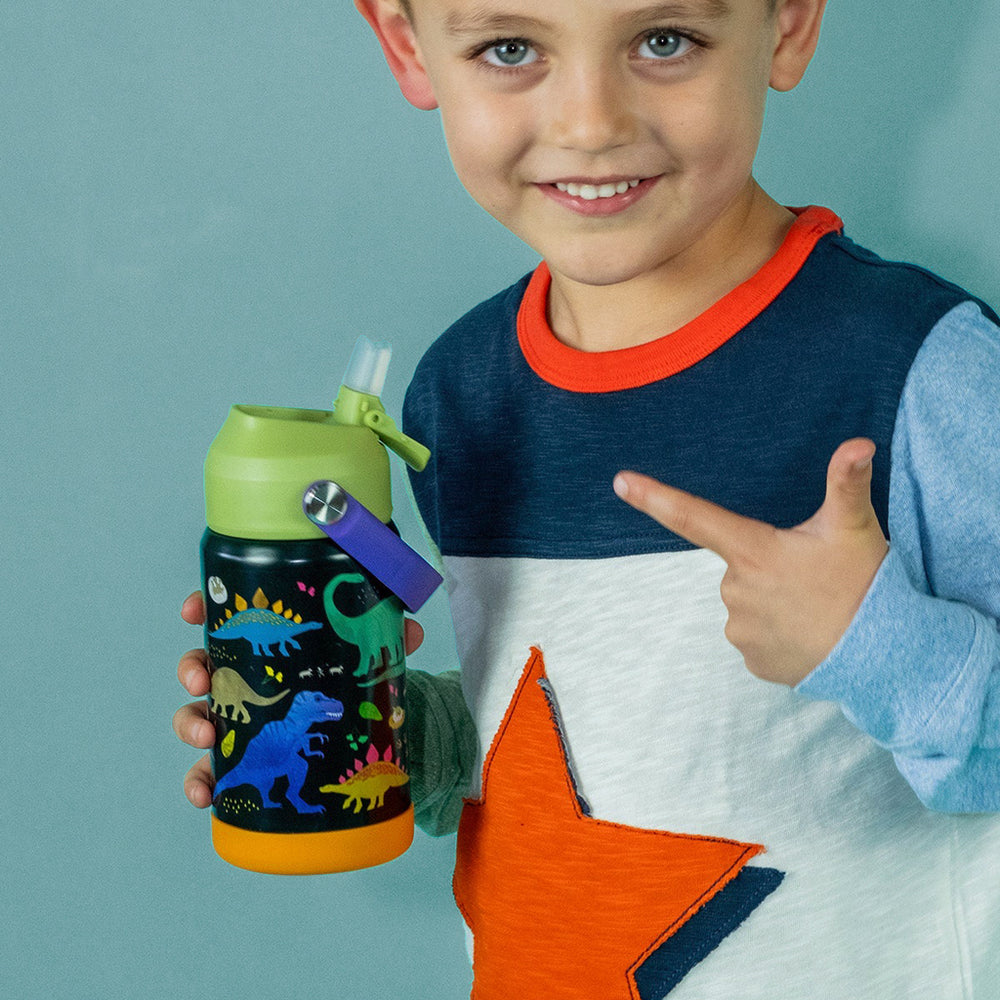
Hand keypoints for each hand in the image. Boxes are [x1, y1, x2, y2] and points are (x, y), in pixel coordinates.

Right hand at [172, 591, 424, 807]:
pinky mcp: (247, 760)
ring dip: (190, 724)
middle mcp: (247, 680)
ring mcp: (242, 720)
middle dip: (192, 670)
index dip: (201, 608)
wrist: (366, 729)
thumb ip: (391, 638)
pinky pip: (212, 772)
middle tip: (202, 681)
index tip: (192, 609)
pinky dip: (202, 782)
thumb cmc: (354, 681)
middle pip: (203, 667)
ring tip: (206, 735)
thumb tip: (410, 631)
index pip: (227, 619)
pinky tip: (205, 794)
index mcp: (268, 645)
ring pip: (197, 717)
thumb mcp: (370, 656)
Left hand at [613, 439, 888, 685]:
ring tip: (816, 608)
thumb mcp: (855, 529)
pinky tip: (809, 633)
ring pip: (747, 601)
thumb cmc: (867, 586)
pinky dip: (777, 631)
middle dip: (767, 566)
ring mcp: (740, 630)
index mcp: (753, 551)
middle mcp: (735, 590)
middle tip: (811, 577)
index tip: (621, 481)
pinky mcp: (752, 661)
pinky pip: (756, 636)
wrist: (886, 659)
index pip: (693, 517)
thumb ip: (848, 482)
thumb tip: (860, 442)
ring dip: (773, 600)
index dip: (654, 497)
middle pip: (739, 565)